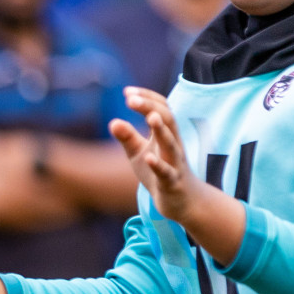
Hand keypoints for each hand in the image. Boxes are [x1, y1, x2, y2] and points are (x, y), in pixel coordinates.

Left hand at [109, 86, 202, 223]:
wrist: (181, 202)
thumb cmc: (159, 172)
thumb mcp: (139, 153)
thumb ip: (127, 137)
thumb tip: (112, 121)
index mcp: (166, 134)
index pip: (161, 109)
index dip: (146, 98)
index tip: (127, 92)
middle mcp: (174, 145)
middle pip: (168, 120)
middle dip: (151, 108)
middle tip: (131, 99)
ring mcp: (175, 164)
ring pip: (172, 144)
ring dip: (162, 130)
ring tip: (150, 117)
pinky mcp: (173, 182)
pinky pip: (167, 173)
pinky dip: (158, 165)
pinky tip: (148, 157)